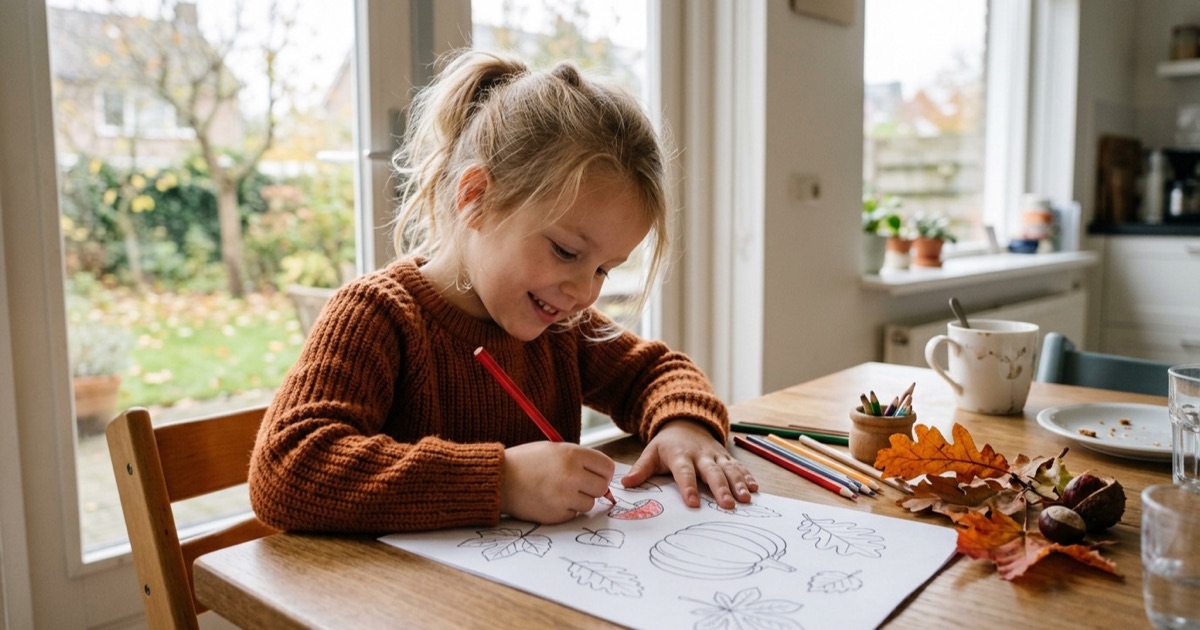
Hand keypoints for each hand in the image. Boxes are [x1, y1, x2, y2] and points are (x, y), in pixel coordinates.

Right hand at [500, 442, 614, 523]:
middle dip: (593, 487)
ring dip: (579, 500)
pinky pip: (574, 514)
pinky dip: (566, 509)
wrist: (500, 480)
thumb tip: (605, 476)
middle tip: (579, 485)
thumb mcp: (555, 449)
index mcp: (572, 454)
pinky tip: (551, 500)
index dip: (603, 472)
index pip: (607, 467)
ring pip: (590, 503)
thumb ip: (580, 460)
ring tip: (560, 491)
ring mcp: (564, 497)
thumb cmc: (527, 462)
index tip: (595, 475)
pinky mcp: (557, 514)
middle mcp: (571, 475)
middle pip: (602, 488)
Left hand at [622, 420, 757, 508]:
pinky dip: (748, 476)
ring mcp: (716, 455)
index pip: (684, 473)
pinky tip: (756, 488)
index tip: (693, 503)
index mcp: (680, 456)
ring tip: (746, 499)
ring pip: (729, 469)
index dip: (689, 488)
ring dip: (739, 483)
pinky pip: (739, 466)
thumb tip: (625, 485)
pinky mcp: (726, 457)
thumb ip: (641, 469)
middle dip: (721, 488)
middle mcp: (701, 455)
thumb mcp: (651, 453)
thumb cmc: (667, 444)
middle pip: (712, 472)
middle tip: (729, 505)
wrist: (686, 421)